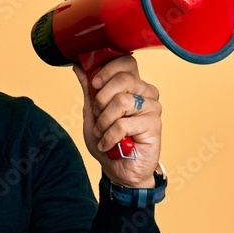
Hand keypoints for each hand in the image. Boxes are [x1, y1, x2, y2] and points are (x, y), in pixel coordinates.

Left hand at [72, 55, 160, 187]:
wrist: (119, 170)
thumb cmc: (108, 141)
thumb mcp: (92, 113)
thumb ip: (89, 90)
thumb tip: (79, 67)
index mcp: (133, 85)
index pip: (127, 62)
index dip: (108, 69)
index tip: (95, 84)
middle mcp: (146, 93)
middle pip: (123, 79)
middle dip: (101, 100)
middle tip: (98, 116)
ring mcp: (153, 108)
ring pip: (121, 101)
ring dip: (104, 121)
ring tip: (103, 133)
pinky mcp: (154, 125)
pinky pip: (124, 123)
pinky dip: (109, 136)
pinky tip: (109, 144)